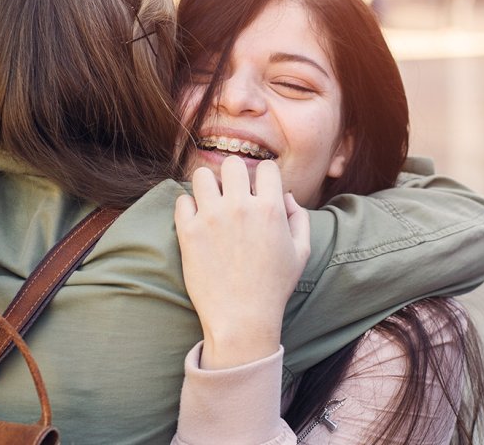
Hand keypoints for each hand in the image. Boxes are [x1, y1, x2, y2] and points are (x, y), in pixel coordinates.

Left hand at [175, 156, 309, 369]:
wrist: (241, 319)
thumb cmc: (273, 288)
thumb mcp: (301, 254)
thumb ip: (299, 218)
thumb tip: (285, 196)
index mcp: (271, 209)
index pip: (266, 168)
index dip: (264, 177)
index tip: (258, 191)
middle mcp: (240, 207)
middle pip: (233, 164)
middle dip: (234, 176)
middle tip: (232, 194)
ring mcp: (212, 218)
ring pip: (202, 176)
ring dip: (208, 186)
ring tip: (210, 202)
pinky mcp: (188, 232)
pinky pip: (182, 200)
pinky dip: (188, 207)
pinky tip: (197, 221)